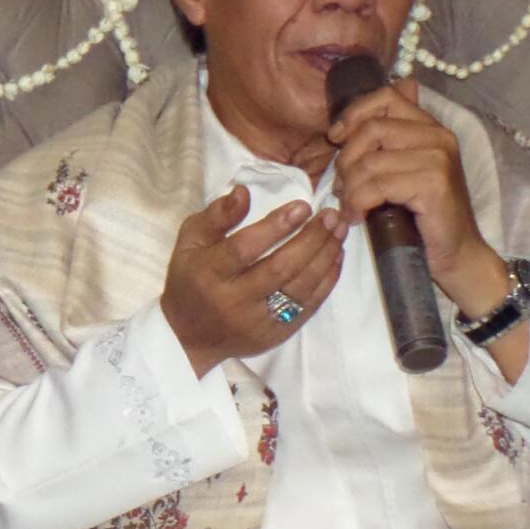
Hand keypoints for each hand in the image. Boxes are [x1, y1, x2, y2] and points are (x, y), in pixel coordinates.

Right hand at [160, 183, 347, 377]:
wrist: (190, 336)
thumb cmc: (191, 279)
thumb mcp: (190, 242)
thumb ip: (216, 216)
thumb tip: (244, 192)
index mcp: (208, 274)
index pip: (243, 249)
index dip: (275, 227)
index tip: (302, 206)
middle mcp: (233, 301)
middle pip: (279, 268)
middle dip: (311, 239)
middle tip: (330, 215)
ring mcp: (257, 321)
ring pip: (300, 287)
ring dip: (325, 256)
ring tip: (339, 230)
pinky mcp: (276, 334)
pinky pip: (309, 306)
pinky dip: (327, 279)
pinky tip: (336, 256)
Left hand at [329, 79, 510, 310]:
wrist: (456, 254)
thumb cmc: (422, 216)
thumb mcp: (401, 171)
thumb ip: (386, 142)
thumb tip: (359, 115)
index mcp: (430, 128)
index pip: (386, 97)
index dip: (354, 114)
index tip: (335, 139)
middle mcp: (438, 137)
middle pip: (371, 128)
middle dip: (345, 160)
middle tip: (342, 188)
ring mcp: (438, 159)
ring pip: (369, 162)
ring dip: (349, 188)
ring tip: (349, 207)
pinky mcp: (433, 184)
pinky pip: (376, 186)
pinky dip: (357, 203)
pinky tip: (357, 217)